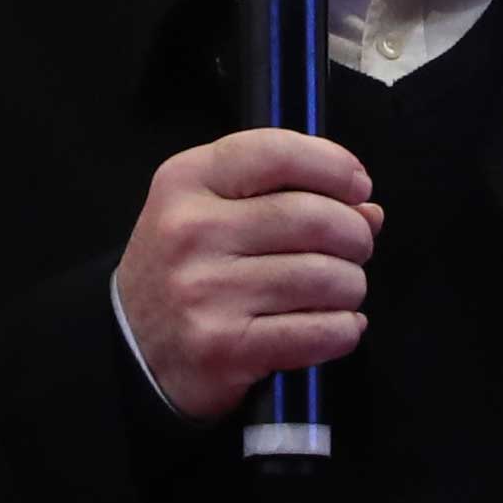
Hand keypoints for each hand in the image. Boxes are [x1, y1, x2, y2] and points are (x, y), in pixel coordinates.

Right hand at [109, 130, 377, 420]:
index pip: (277, 153)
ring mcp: (205, 291)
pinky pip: (320, 331)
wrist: (133, 349)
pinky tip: (338, 325)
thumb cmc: (185, 269)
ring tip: (342, 290)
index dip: (333, 165)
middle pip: (313, 217)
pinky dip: (345, 329)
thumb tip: (369, 209)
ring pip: (325, 277)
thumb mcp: (212, 211)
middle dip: (355, 234)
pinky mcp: (225, 347)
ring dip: (352, 286)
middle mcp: (191, 231)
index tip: (357, 186)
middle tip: (356, 247)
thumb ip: (285, 196)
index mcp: (186, 181)